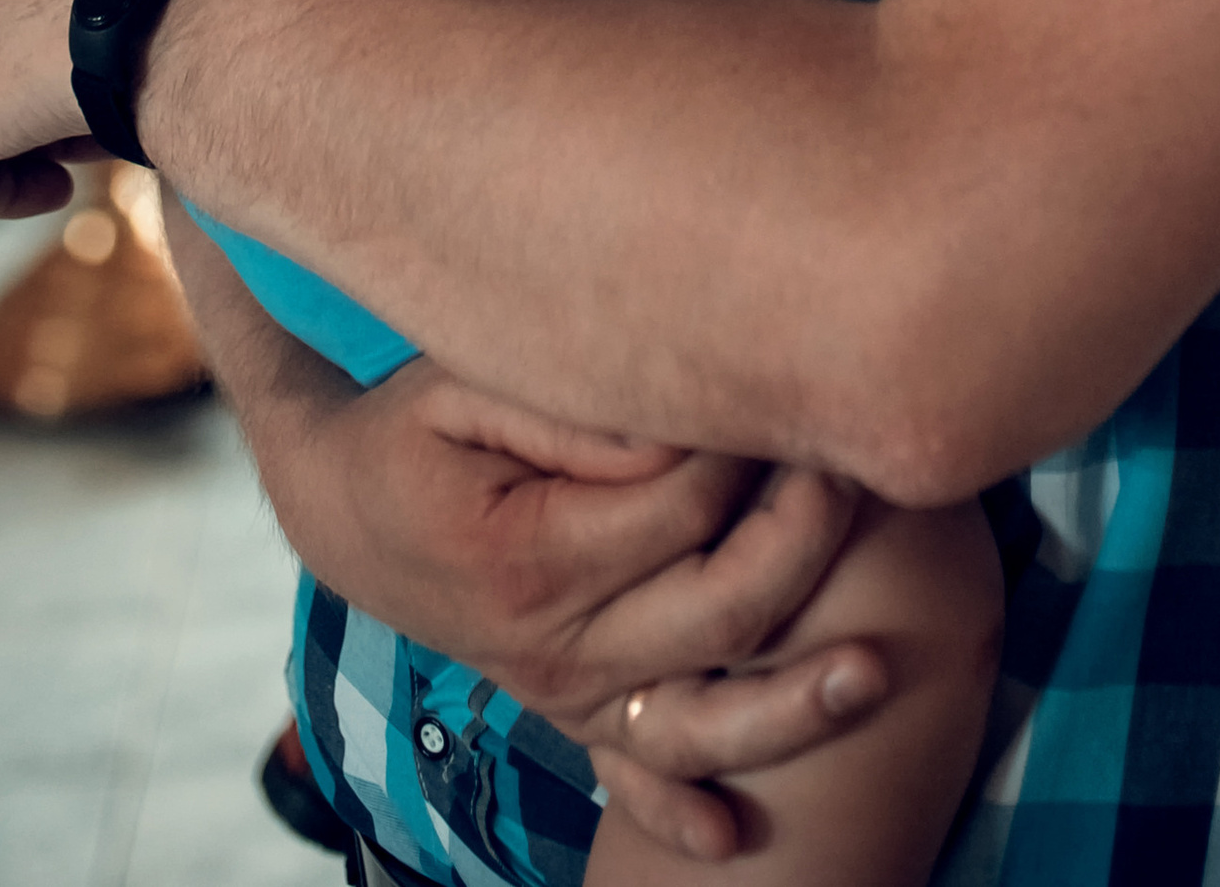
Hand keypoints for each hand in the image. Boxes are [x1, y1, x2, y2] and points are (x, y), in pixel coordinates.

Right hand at [210, 332, 886, 861]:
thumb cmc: (417, 429)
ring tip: (874, 673)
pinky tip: (732, 836)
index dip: (744, 452)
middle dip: (804, 544)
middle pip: (715, 614)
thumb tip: (679, 422)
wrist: (346, 512)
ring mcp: (566, 694)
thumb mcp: (467, 382)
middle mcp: (552, 649)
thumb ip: (574, 408)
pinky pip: (633, 777)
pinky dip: (678, 812)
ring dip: (790, 711)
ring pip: (696, 723)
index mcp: (531, 561)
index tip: (788, 396)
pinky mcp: (574, 711)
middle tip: (857, 467)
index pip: (681, 511)